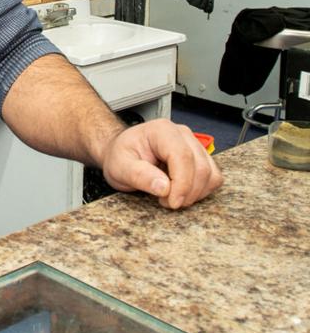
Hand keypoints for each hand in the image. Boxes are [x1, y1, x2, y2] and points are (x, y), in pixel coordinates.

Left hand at [101, 119, 222, 209]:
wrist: (121, 153)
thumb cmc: (120, 156)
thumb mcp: (120, 167)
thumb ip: (139, 175)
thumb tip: (164, 187)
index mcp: (161, 131)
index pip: (182, 156)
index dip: (182, 183)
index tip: (172, 202)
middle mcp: (181, 134)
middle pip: (201, 167)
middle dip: (187, 192)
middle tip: (166, 202)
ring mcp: (193, 145)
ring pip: (210, 174)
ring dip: (195, 193)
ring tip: (171, 196)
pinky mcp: (200, 158)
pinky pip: (213, 177)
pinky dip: (201, 191)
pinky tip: (181, 192)